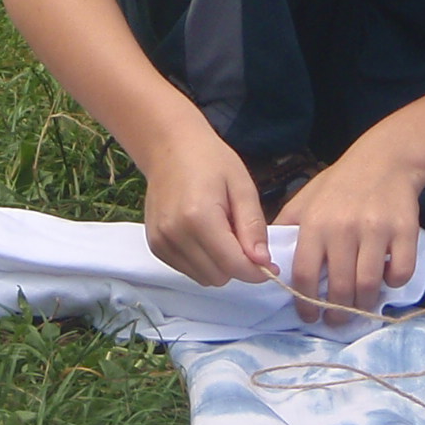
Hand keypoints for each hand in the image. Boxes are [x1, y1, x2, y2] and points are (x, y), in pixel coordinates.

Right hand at [142, 130, 275, 287]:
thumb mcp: (242, 187)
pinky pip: (187, 270)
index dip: (256, 271)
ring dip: (219, 265)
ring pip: (203, 278)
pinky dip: (202, 262)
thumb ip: (253, 227)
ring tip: (220, 233)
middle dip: (237, 265)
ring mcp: (161, 241)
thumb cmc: (210, 161)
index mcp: (199, 217)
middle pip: (218, 276)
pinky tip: (204, 236)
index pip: (233, 265)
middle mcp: (175, 234)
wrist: (169, 147)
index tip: (269, 265)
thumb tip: (263, 263)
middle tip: (240, 237)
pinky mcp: (155, 245)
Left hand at [273, 146, 424, 323]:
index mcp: (315, 223)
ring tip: (358, 311)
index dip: (305, 303)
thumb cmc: (339, 184)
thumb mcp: (304, 201)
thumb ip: (285, 229)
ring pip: (368, 285)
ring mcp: (375, 230)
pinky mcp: (404, 230)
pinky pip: (400, 272)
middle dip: (336, 313)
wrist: (384, 160)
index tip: (308, 317)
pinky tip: (386, 282)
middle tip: (335, 321)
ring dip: (363, 306)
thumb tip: (265, 261)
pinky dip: (393, 284)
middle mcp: (343, 228)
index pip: (305, 274)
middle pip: (339, 287)